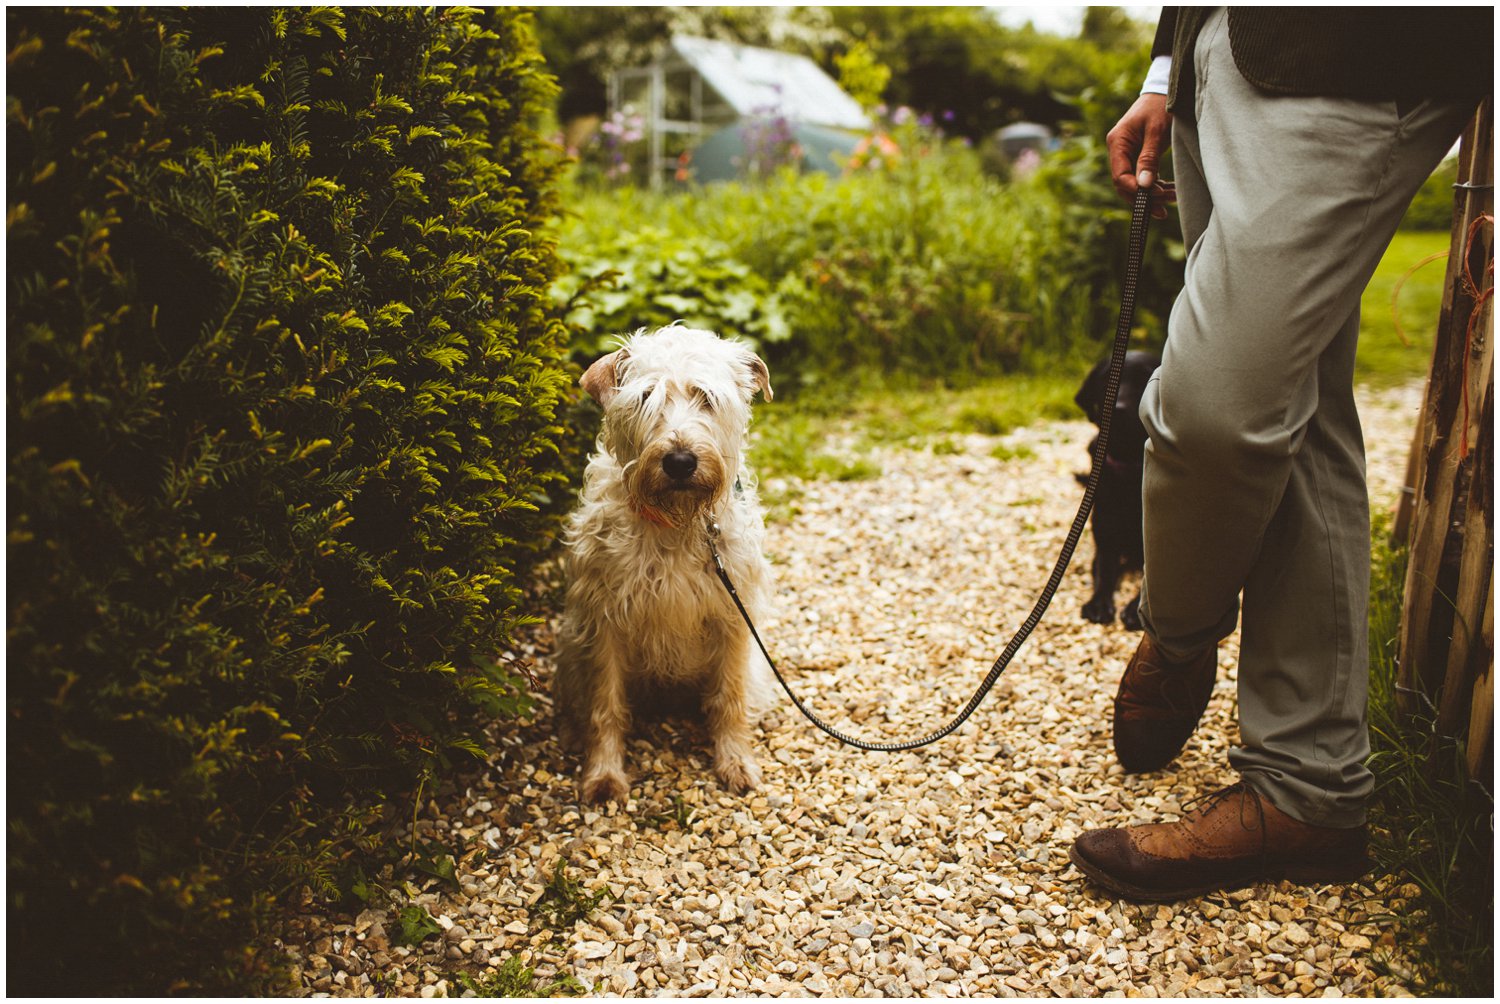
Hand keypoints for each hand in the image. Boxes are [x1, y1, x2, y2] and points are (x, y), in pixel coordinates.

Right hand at [1106, 93, 1174, 219]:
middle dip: (1144, 198)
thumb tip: (1144, 185)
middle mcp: (1118, 149)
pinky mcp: (1137, 156)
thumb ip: (1149, 158)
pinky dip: (1155, 186)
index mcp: (1117, 142)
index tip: (1155, 196)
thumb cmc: (1162, 106)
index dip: (1135, 190)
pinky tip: (1170, 191)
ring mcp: (1127, 153)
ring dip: (1152, 195)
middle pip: (1124, 184)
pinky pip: (1142, 177)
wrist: (1166, 90)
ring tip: (1173, 199)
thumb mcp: (1157, 131)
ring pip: (1134, 183)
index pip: (1120, 175)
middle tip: (1164, 208)